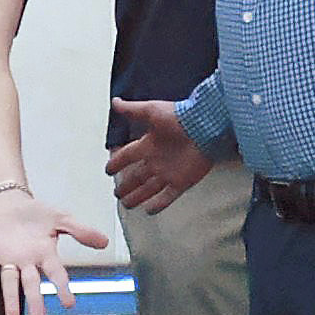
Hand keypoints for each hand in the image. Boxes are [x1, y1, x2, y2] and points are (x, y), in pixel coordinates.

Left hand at [0, 190, 114, 314]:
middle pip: (31, 284)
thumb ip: (81, 230)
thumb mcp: (62, 218)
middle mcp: (27, 261)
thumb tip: (105, 242)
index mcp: (45, 254)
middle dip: (35, 301)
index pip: (56, 273)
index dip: (62, 288)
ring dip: (10, 297)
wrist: (11, 202)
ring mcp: (8, 258)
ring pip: (9, 280)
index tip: (69, 304)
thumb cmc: (38, 214)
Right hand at [104, 99, 206, 214]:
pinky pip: (168, 196)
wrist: (205, 126)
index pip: (128, 156)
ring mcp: (169, 172)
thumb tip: (115, 102)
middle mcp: (157, 160)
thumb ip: (132, 110)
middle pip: (137, 176)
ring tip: (127, 204)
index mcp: (149, 144)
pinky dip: (158, 204)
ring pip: (149, 188)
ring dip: (137, 196)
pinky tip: (149, 211)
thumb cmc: (179, 117)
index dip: (117, 162)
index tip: (108, 170)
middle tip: (117, 193)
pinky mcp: (182, 182)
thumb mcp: (151, 111)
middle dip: (126, 185)